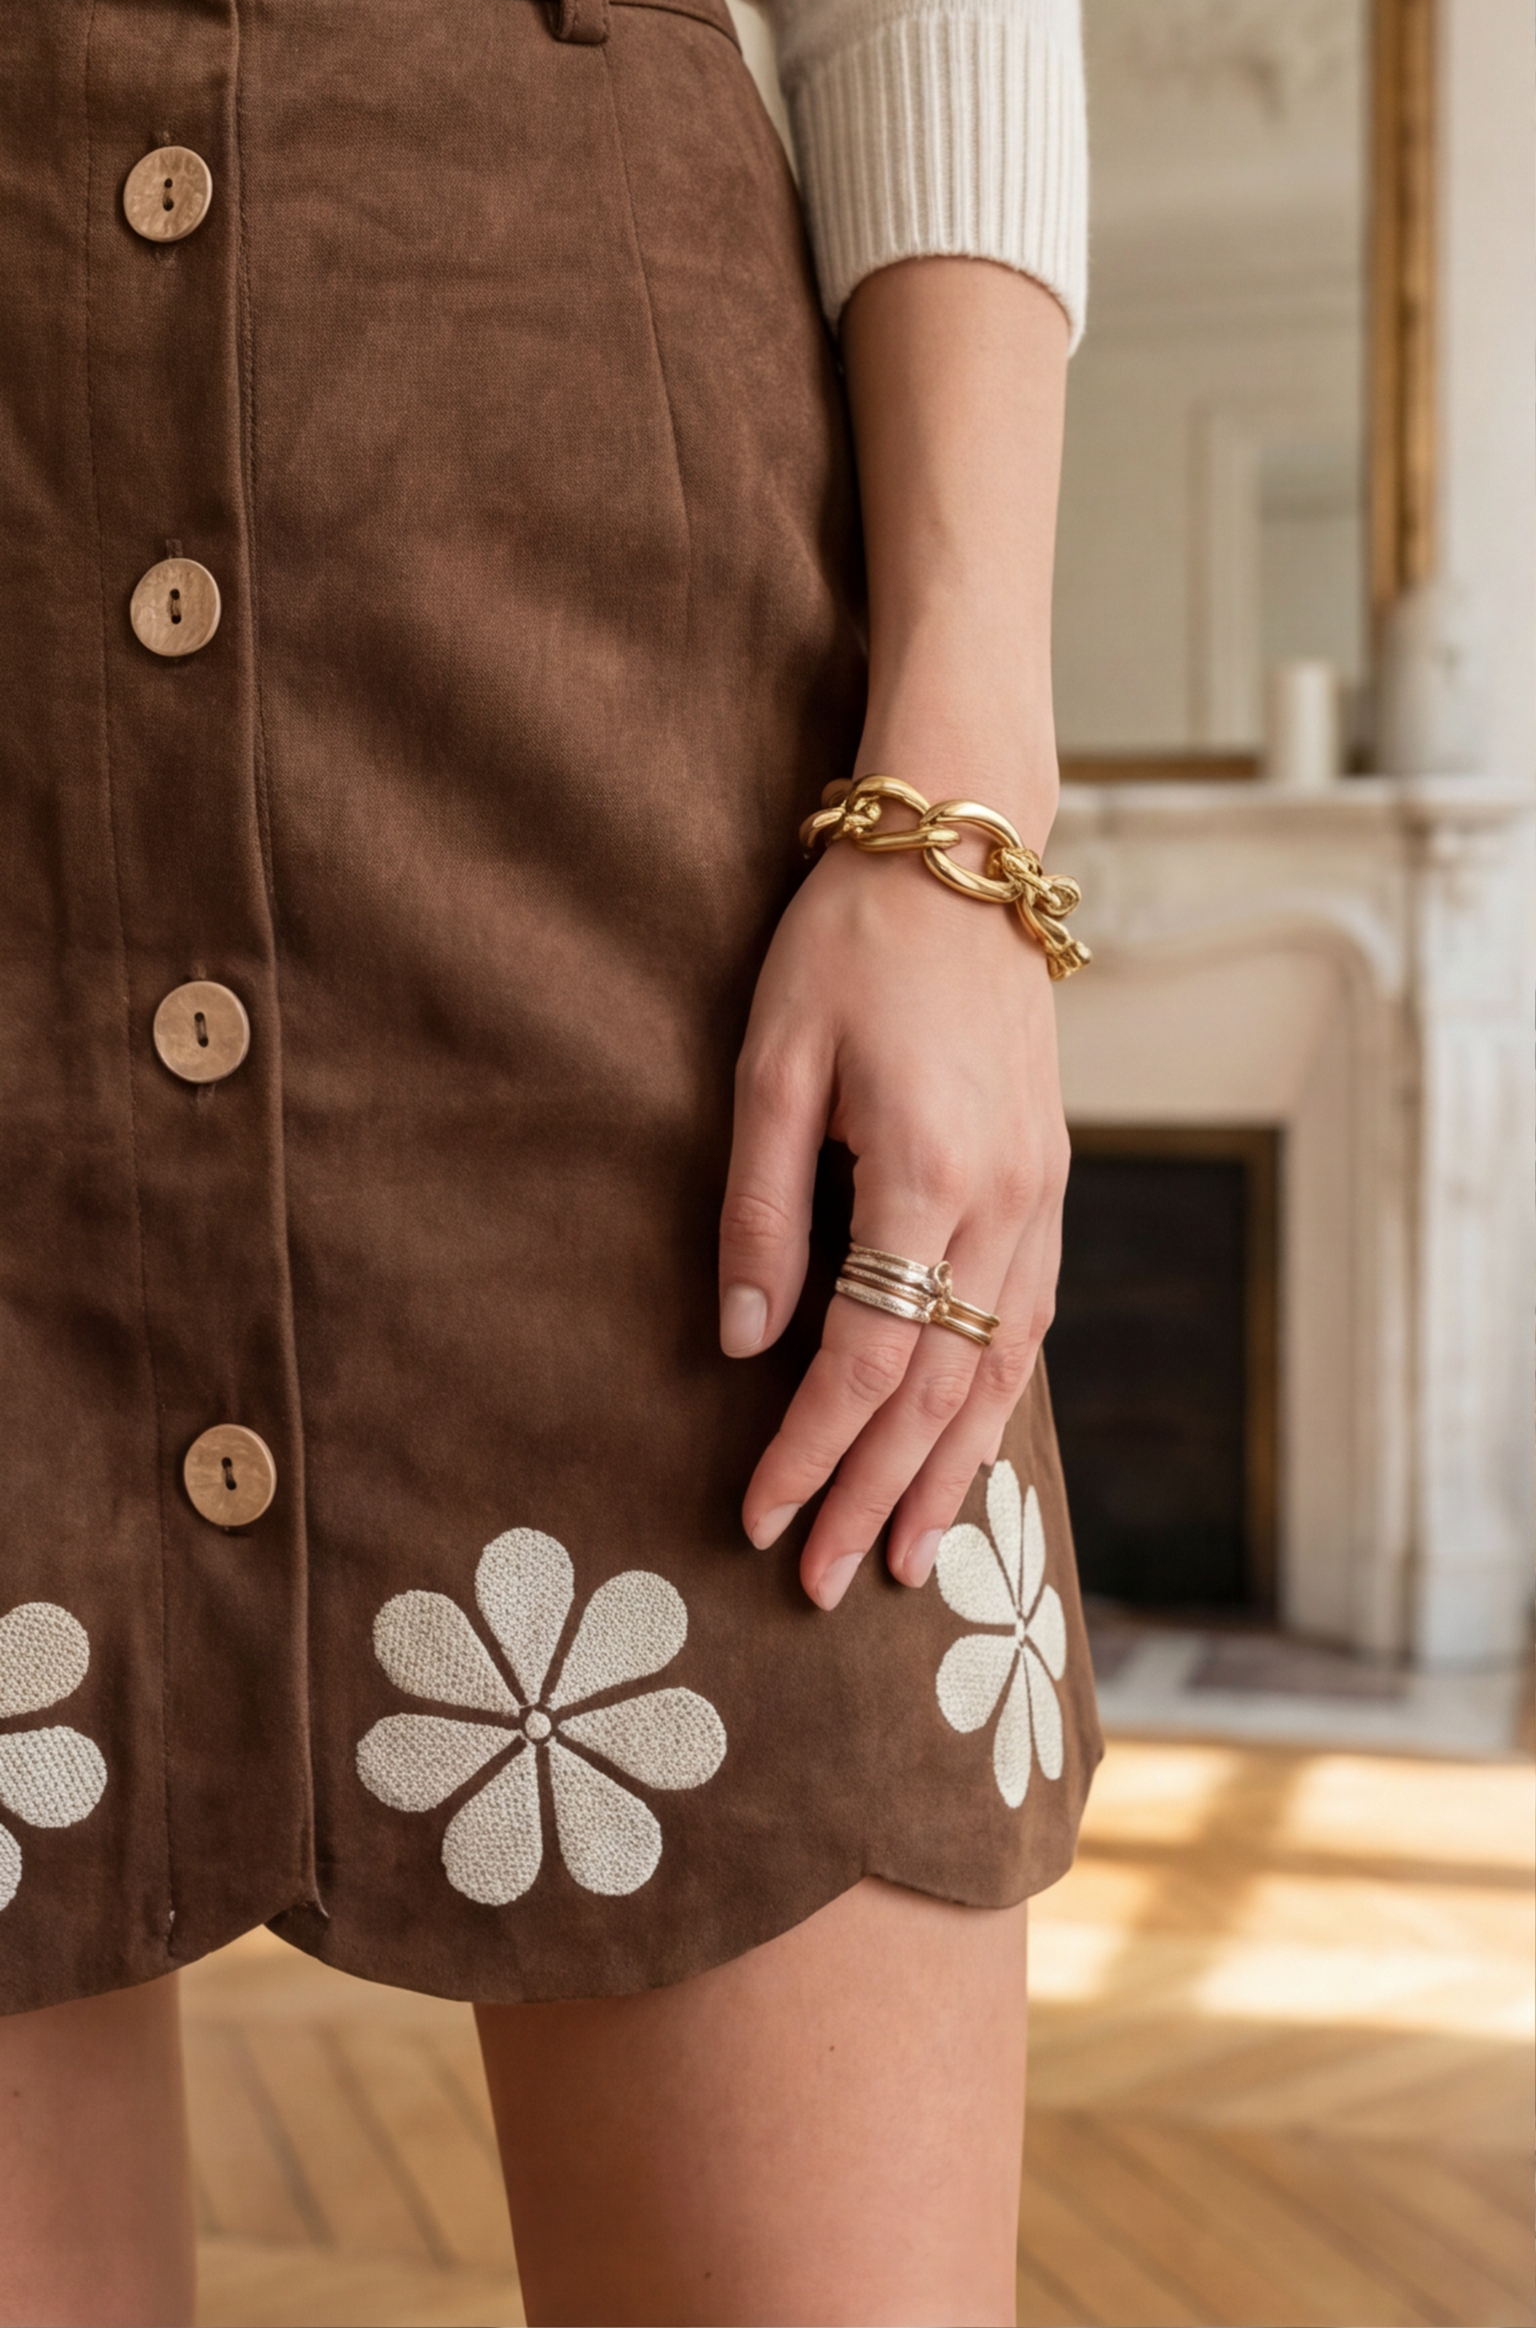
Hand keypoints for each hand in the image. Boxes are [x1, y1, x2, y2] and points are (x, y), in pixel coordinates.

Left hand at [719, 838, 1067, 1609]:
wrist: (963, 860)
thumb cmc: (847, 948)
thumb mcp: (771, 1062)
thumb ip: (759, 1209)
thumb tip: (741, 1342)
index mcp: (924, 1175)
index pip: (865, 1358)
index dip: (811, 1451)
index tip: (761, 1520)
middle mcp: (1001, 1204)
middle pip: (938, 1390)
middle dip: (876, 1494)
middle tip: (827, 1584)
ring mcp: (1038, 1195)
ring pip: (1000, 1370)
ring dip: (951, 1471)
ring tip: (910, 1556)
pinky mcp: (1048, 1179)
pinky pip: (1029, 1319)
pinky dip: (998, 1399)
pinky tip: (970, 1444)